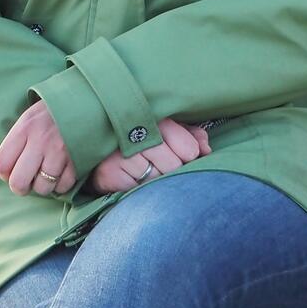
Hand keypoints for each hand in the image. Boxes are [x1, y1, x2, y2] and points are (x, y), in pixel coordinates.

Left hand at [0, 100, 75, 196]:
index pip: (1, 164)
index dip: (4, 175)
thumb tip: (7, 170)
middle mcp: (40, 141)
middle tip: (27, 182)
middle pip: (19, 182)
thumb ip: (17, 142)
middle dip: (22, 187)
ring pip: (43, 187)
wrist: (84, 101)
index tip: (10, 174)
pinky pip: (64, 185)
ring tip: (47, 175)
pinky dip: (62, 185)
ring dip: (44, 186)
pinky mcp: (77, 159)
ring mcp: (59, 152)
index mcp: (24, 128)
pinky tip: (61, 174)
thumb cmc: (52, 113)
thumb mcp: (29, 119)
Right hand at [88, 119, 210, 194]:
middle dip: (171, 169)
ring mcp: (121, 154)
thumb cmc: (142, 141)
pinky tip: (133, 178)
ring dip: (155, 180)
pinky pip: (138, 189)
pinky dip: (139, 188)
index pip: (188, 148)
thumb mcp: (169, 132)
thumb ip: (192, 137)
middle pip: (174, 166)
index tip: (182, 154)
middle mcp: (136, 133)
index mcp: (155, 118)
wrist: (100, 152)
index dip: (188, 156)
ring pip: (157, 179)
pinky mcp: (110, 173)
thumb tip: (207, 149)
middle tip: (160, 163)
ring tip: (145, 170)